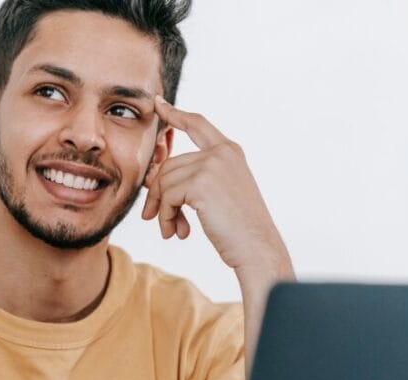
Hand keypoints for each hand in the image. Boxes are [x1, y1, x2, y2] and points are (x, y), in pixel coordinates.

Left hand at [142, 95, 289, 277]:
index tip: (159, 104)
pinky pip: (167, 196)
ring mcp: (212, 164)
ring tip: (171, 230)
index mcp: (230, 151)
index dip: (176, 114)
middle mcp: (222, 152)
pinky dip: (166, 217)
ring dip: (163, 210)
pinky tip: (177, 232)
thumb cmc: (238, 229)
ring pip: (165, 181)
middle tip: (154, 218)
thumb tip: (150, 177)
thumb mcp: (217, 195)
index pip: (197, 124)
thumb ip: (193, 179)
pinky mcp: (201, 182)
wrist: (257, 248)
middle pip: (170, 164)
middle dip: (158, 193)